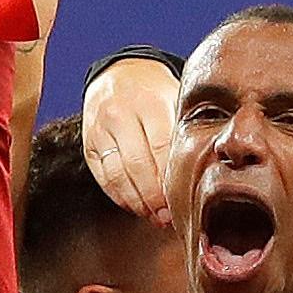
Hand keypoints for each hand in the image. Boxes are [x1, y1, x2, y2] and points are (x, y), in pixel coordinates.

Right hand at [82, 52, 188, 218]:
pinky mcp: (89, 144)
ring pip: (118, 176)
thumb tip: (203, 173)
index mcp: (149, 102)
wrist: (120, 75)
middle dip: (155, 198)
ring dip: (138, 202)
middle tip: (169, 218)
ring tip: (155, 217)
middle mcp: (120, 115)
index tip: (183, 201)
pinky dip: (121, 197)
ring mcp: (100, 130)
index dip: (171, 179)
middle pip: (138, 166)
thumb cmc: (158, 94)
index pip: (161, 148)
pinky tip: (137, 207)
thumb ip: (185, 131)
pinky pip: (104, 178)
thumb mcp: (176, 99)